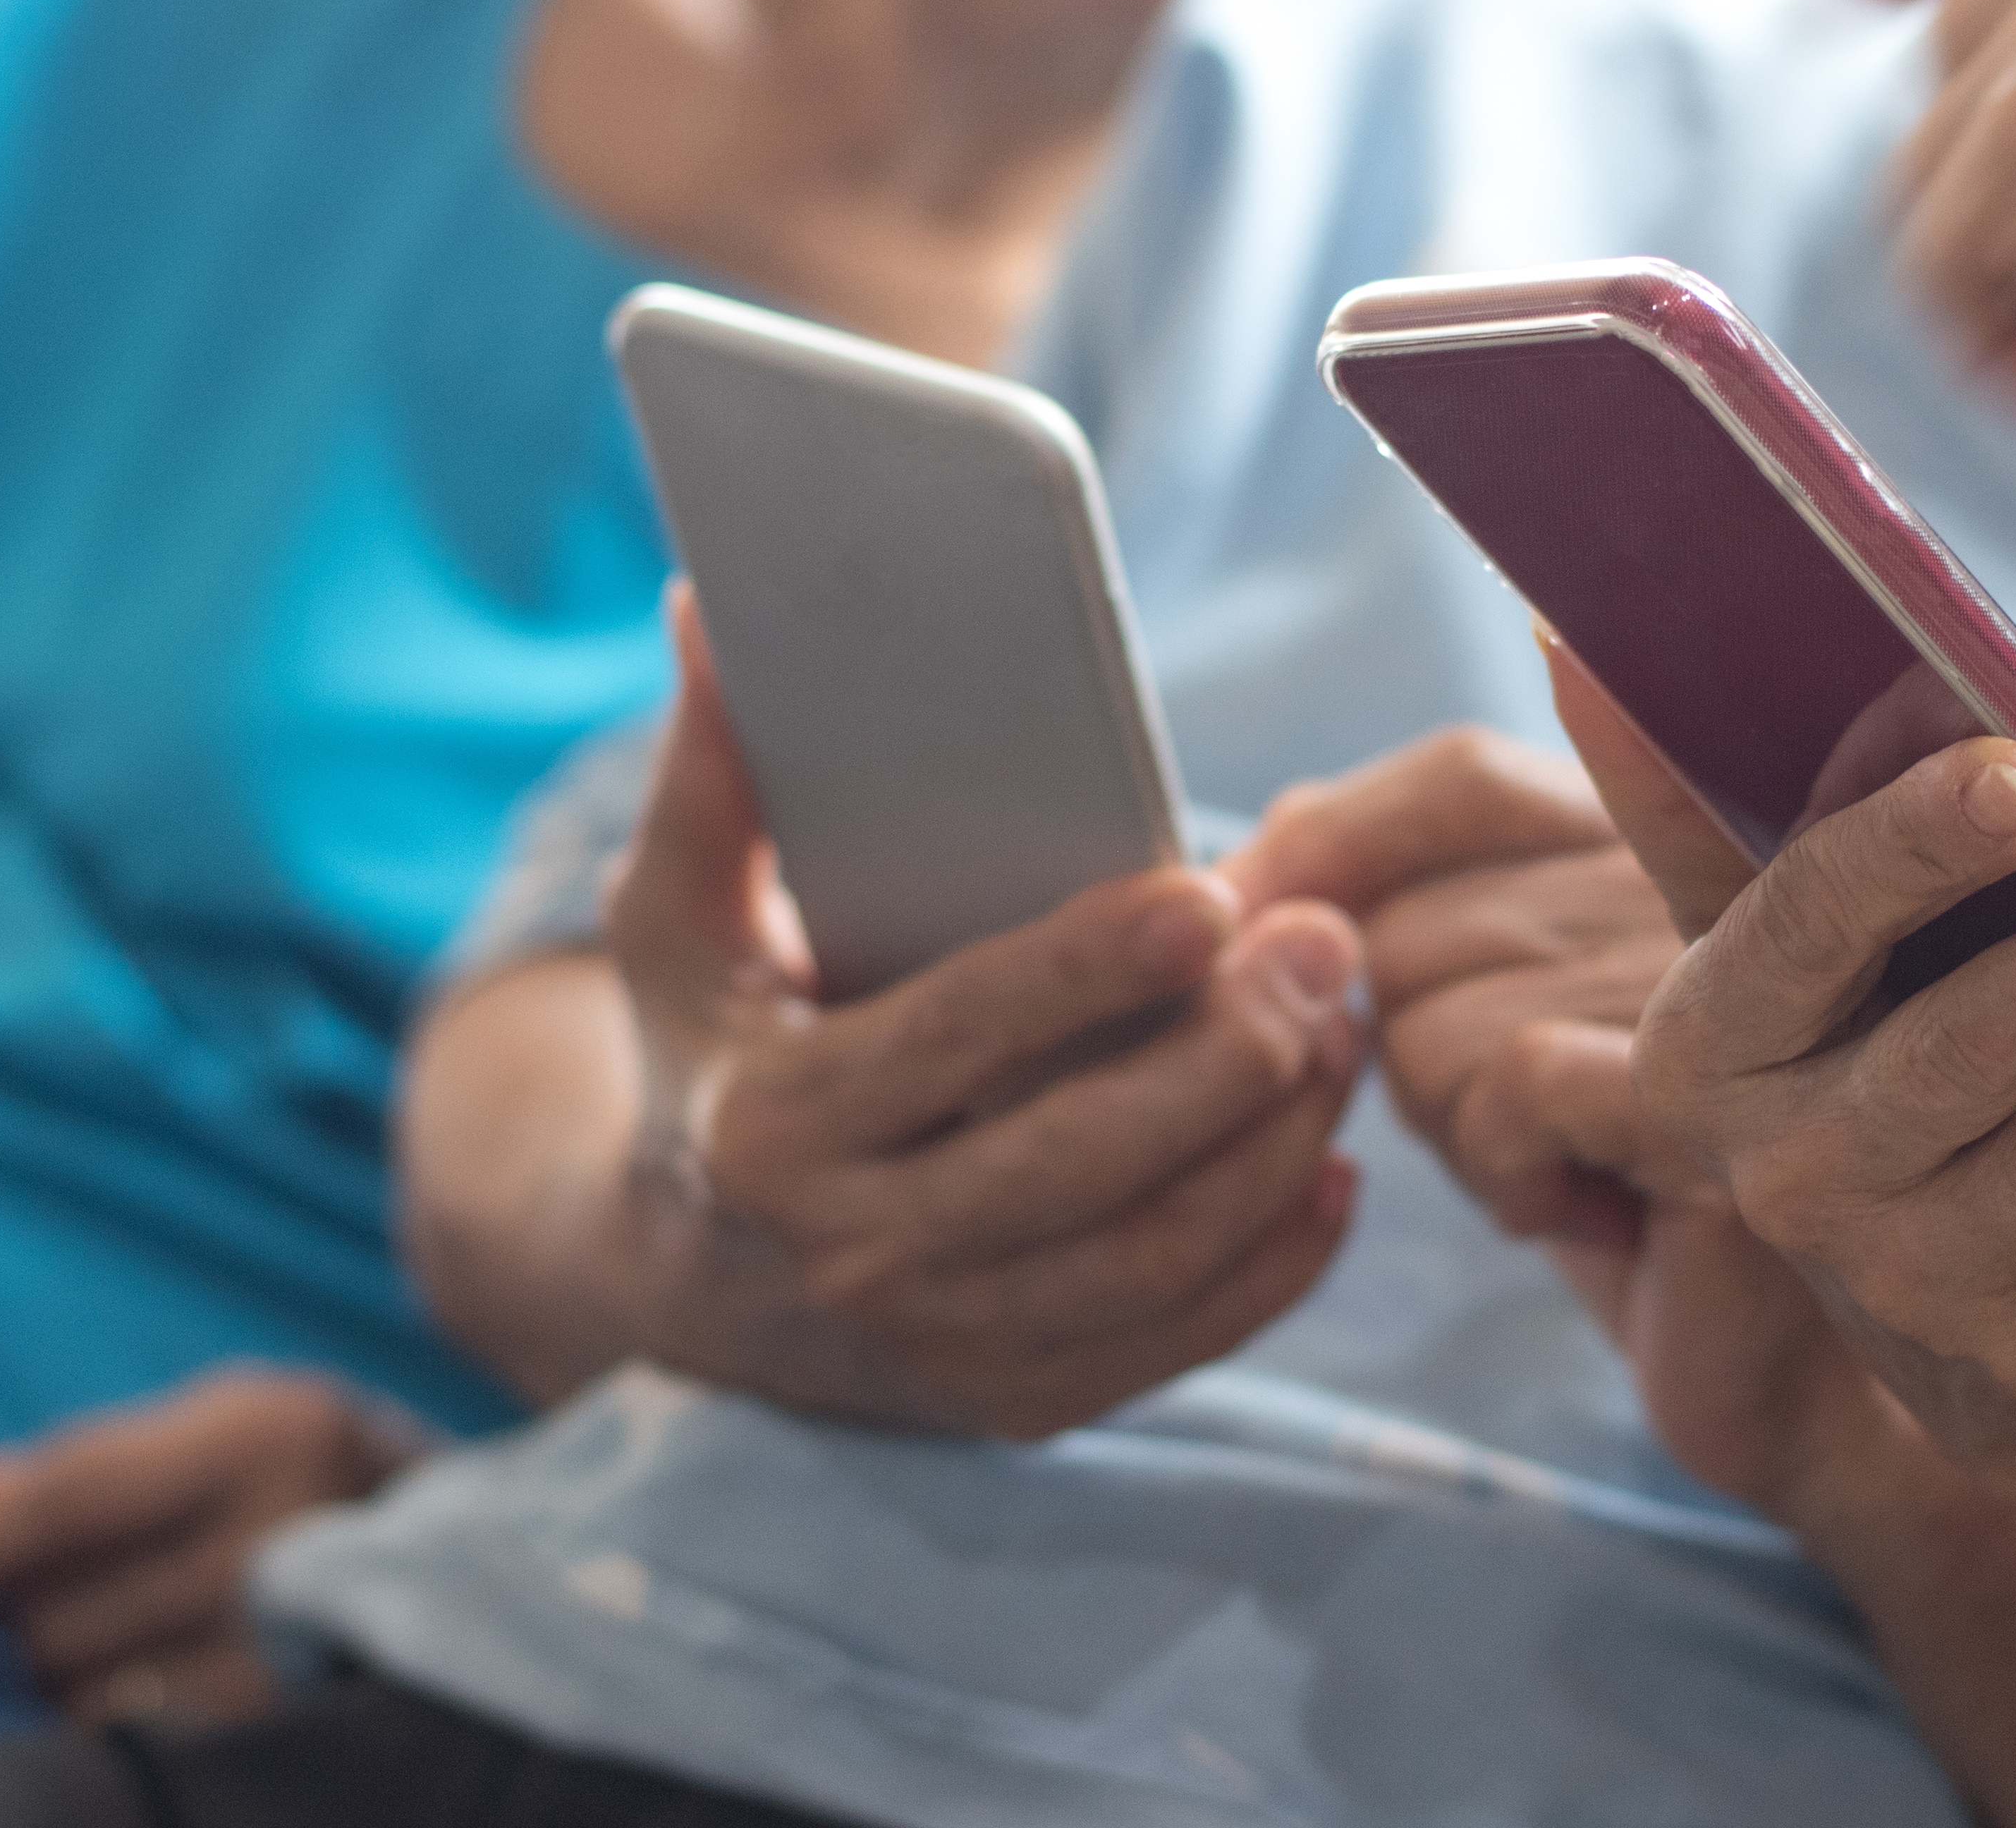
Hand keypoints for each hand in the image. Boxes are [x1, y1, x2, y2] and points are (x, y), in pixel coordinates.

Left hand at [0, 1366, 417, 1724]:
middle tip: (66, 1602)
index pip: (72, 1500)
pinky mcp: (299, 1726)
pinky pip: (145, 1740)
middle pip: (64, 1615)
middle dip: (26, 1618)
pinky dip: (116, 1722)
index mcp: (261, 1433)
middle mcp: (288, 1533)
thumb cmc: (286, 1492)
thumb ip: (53, 1474)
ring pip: (95, 1692)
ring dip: (71, 1678)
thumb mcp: (191, 1444)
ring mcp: (300, 1642)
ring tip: (133, 1640)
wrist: (469, 1565)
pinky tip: (145, 1690)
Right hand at [604, 591, 1366, 1439]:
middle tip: (1326, 947)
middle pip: (1079, 1164)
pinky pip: (1180, 1338)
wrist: (695, 1272)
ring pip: (1151, 1257)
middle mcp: (851, 1258)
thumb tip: (712, 611)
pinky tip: (1328, 1160)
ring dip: (1273, 1142)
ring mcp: (940, 1350)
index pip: (953, 1039)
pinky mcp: (1018, 1404)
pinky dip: (1277, 1258)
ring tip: (1340, 1024)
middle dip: (1226, 1057)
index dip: (1083, 973)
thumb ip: (710, 777)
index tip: (1203, 897)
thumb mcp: (675, 919)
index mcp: (770, 1129)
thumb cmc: (717, 1043)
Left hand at [1228, 727, 1955, 1527]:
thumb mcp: (1498, 1030)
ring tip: (1572, 1171)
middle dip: (1412, 1057)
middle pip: (1408, 922)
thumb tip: (1237, 876)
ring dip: (1461, 1136)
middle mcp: (1710, 871)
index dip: (1337, 854)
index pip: (1459, 774)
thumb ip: (1396, 914)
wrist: (1773, 1374)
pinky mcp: (1729, 1089)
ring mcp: (1733, 975)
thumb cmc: (1619, 1189)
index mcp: (1662, 826)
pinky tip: (1592, 1213)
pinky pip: (1511, 1087)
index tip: (1281, 957)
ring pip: (1432, 1019)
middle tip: (1523, 1126)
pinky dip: (1511, 1174)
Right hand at [1553, 641, 2015, 1521]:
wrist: (1978, 1339)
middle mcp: (1791, 1177)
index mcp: (1709, 1046)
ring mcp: (1919, 1286)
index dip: (1910, 848)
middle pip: (1979, 1039)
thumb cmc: (1886, 1056)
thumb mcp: (1792, 952)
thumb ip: (1708, 806)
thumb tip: (1574, 632)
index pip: (1801, 926)